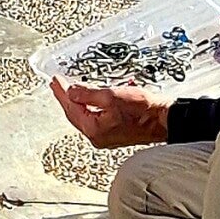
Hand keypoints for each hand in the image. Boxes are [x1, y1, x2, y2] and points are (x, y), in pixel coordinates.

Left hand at [49, 77, 170, 149]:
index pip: (71, 108)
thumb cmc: (143, 110)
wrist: (164, 120)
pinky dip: (88, 108)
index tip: (55, 81)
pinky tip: (88, 101)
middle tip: (57, 85)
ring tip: (70, 91)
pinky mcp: (114, 134)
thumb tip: (72, 91)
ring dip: (77, 103)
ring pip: (84, 117)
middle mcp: (97, 137)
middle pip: (75, 115)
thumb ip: (88, 93)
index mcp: (94, 129)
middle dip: (66, 98)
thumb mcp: (111, 96)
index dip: (62, 92)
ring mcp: (106, 137)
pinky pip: (94, 119)